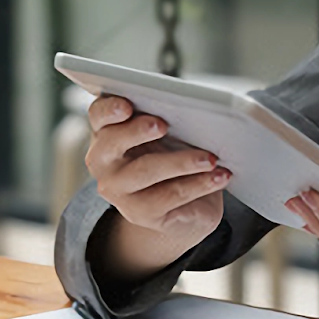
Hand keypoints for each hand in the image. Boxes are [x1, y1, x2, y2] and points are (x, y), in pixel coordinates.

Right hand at [85, 95, 230, 281]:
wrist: (185, 207)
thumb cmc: (174, 156)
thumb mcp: (169, 134)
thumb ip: (168, 117)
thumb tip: (194, 106)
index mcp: (107, 131)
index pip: (98, 114)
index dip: (109, 109)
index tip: (127, 105)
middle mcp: (104, 162)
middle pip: (112, 142)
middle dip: (136, 131)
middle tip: (164, 125)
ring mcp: (119, 190)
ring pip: (145, 171)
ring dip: (181, 162)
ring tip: (210, 158)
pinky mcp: (140, 213)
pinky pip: (170, 196)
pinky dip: (199, 184)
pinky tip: (220, 176)